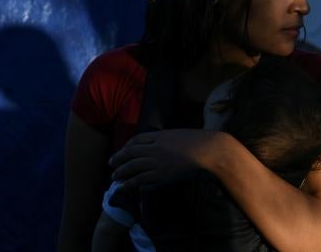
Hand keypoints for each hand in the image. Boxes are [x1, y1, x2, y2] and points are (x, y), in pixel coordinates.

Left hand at [108, 129, 226, 188]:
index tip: (123, 150)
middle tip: (111, 164)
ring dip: (121, 172)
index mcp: (160, 135)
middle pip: (131, 153)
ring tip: (114, 177)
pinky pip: (142, 179)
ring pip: (133, 167)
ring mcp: (158, 162)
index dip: (127, 146)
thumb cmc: (200, 140)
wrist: (209, 151)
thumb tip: (162, 142)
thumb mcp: (180, 134)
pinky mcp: (162, 175)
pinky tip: (125, 186)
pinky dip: (131, 183)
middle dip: (118, 159)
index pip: (137, 139)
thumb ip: (168, 138)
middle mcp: (155, 148)